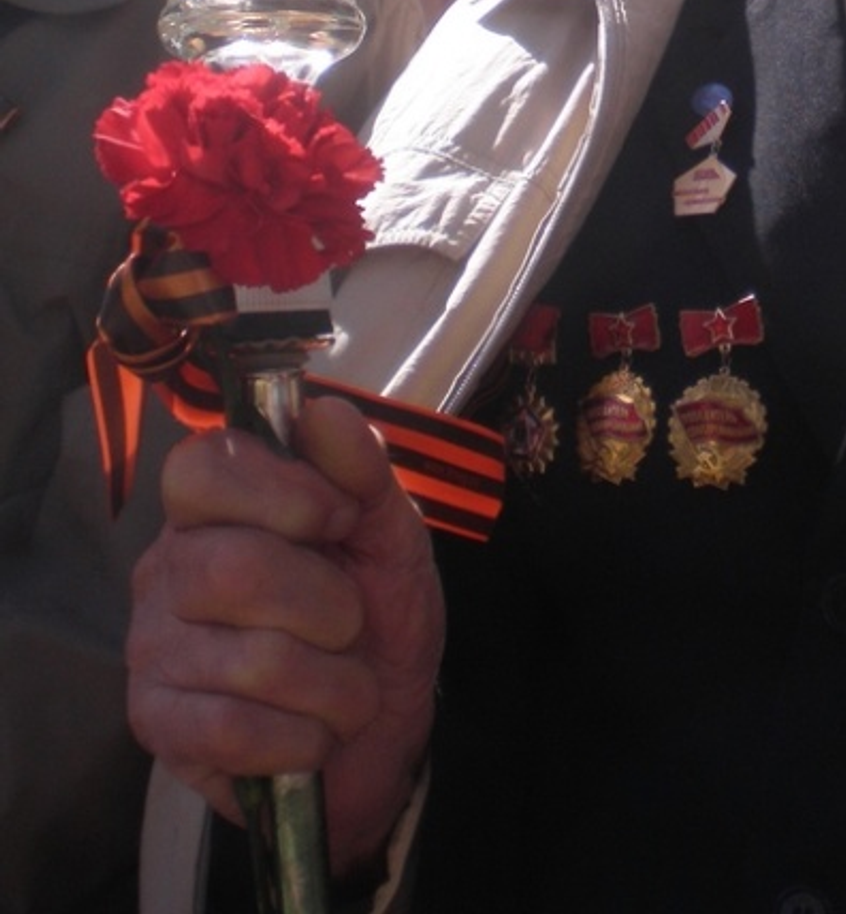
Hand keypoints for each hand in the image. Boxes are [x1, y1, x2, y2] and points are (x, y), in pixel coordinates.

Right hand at [128, 394, 444, 875]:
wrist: (381, 729)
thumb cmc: (377, 616)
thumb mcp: (391, 534)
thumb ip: (362, 471)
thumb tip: (322, 412)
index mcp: (215, 508)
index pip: (201, 470)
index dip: (280, 492)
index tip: (341, 517)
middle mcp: (168, 570)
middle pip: (234, 569)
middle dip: (328, 603)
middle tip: (351, 621)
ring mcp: (151, 650)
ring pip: (251, 660)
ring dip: (333, 683)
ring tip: (344, 686)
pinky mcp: (156, 727)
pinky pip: (233, 730)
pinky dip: (302, 736)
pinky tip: (312, 733)